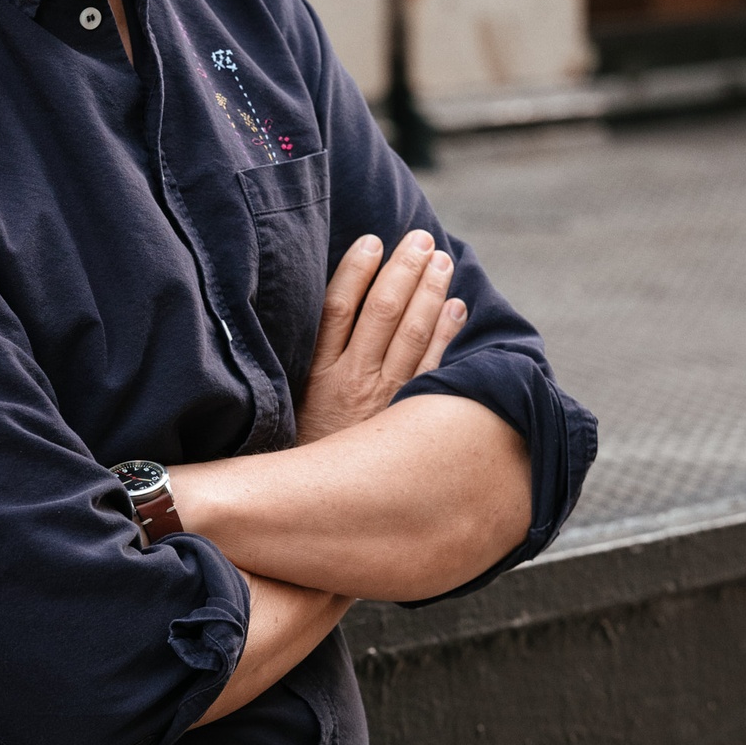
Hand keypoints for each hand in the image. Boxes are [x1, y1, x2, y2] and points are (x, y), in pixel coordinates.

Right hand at [296, 232, 464, 444]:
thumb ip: (306, 362)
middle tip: (419, 239)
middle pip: (383, 312)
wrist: (317, 504)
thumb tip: (327, 312)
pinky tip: (455, 307)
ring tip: (441, 260)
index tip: (372, 242)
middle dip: (404, 270)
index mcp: (318, 375)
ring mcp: (385, 399)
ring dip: (430, 292)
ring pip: (413, 334)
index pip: (338, 309)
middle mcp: (353, 381)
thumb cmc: (303, 450)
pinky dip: (446, 333)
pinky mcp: (407, 416)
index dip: (356, 271)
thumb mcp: (290, 405)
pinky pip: (434, 367)